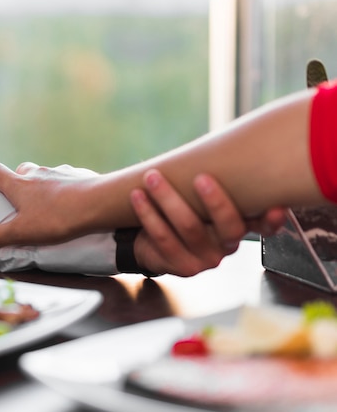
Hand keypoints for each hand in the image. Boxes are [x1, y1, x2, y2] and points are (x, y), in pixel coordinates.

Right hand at [0, 160, 96, 249]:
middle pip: (20, 170)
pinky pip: (66, 178)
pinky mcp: (79, 177)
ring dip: (38, 180)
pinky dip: (62, 184)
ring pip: (44, 173)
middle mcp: (37, 174)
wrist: (98, 203)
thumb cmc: (57, 218)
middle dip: (13, 175)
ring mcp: (59, 173)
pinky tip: (68, 195)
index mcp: (19, 186)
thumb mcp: (22, 232)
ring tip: (41, 193)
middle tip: (11, 183)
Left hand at [131, 170, 286, 276]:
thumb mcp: (200, 199)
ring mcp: (205, 260)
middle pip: (228, 226)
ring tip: (153, 177)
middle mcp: (227, 246)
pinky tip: (137, 196)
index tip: (275, 207)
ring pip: (189, 228)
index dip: (271, 220)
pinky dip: (148, 214)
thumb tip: (218, 143)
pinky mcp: (181, 267)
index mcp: (240, 226)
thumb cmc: (185, 211)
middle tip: (201, 178)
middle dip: (215, 201)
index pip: (264, 227)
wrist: (155, 246)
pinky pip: (163, 237)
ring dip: (168, 199)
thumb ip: (213, 181)